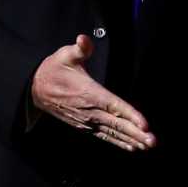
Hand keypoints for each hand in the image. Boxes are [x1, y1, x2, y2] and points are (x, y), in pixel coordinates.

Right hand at [31, 35, 155, 150]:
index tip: (144, 124)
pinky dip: (118, 142)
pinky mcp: (84, 126)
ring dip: (131, 140)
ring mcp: (87, 120)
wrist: (35, 89)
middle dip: (136, 133)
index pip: (114, 105)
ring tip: (146, 146)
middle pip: (117, 124)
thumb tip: (83, 39)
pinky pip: (104, 136)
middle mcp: (90, 110)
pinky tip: (131, 147)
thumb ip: (79, 48)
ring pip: (112, 133)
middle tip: (152, 142)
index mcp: (89, 93)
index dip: (130, 115)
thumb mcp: (65, 55)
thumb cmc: (53, 70)